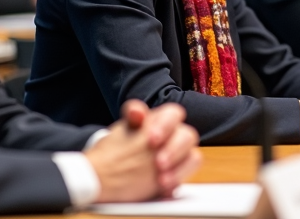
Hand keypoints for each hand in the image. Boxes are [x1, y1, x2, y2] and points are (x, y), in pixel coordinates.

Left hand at [85, 100, 200, 202]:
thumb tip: (137, 112)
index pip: (171, 114)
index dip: (165, 125)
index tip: (152, 140)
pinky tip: (164, 187)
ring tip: (162, 180)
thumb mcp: (119, 134)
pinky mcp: (178, 173)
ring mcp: (177, 156)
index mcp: (159, 121)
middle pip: (187, 134)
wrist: (106, 177)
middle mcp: (173, 136)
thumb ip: (131, 121)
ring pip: (193, 154)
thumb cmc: (114, 152)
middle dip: (174, 149)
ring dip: (179, 166)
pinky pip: (188, 175)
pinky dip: (178, 178)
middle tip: (159, 163)